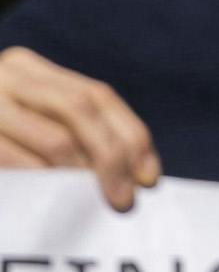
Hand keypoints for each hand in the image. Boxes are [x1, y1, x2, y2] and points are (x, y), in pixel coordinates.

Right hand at [0, 45, 161, 210]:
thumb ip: (72, 133)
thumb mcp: (28, 123)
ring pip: (54, 140)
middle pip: (81, 110)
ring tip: (91, 203)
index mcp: (28, 68)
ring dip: (80, 177)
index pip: (97, 95)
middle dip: (113, 157)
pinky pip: (16, 162)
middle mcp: (5, 76)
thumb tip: (137, 172)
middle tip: (125, 200)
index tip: (150, 177)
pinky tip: (55, 202)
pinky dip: (44, 184)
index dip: (130, 135)